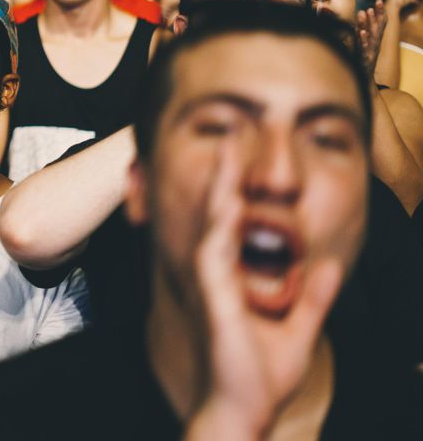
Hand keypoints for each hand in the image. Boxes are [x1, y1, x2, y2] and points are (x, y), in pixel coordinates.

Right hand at [190, 142, 342, 436]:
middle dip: (226, 173)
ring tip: (228, 153)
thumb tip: (331, 267)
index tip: (246, 153)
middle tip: (232, 134)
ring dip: (219, 188)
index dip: (239, 187)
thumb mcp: (301, 328)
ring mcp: (213, 286)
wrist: (244, 411)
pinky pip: (213, 254)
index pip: (234, 223)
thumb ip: (314, 297)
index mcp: (236, 280)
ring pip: (213, 224)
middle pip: (219, 213)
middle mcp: (220, 277)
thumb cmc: (260, 378)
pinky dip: (218, 226)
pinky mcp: (213, 300)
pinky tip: (225, 203)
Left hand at [356, 0, 386, 79]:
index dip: (380, 12)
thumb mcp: (362, 45)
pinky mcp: (364, 58)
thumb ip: (361, 33)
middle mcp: (374, 44)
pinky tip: (360, 32)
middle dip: (376, 15)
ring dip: (367, 23)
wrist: (363, 79)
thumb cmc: (362, 60)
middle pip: (376, 27)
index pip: (379, 24)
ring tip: (365, 12)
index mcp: (374, 39)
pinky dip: (362, 39)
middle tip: (374, 3)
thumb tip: (358, 21)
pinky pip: (363, 47)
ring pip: (370, 35)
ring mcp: (370, 51)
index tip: (379, 0)